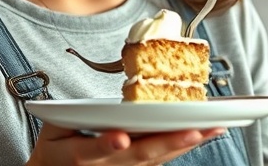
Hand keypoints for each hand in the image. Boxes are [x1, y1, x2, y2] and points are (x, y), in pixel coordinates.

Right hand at [26, 122, 225, 164]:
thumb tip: (97, 107)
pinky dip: (183, 147)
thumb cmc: (56, 150)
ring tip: (212, 128)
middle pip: (138, 156)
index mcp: (78, 155)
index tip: (120, 138)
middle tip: (193, 130)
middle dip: (168, 142)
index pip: (93, 150)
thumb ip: (72, 117)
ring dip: (185, 144)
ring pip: (157, 160)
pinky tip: (205, 133)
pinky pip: (162, 161)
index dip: (107, 144)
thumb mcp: (55, 130)